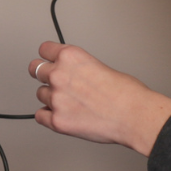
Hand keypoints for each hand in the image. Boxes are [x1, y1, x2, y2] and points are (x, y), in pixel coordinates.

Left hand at [29, 40, 170, 155]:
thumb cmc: (127, 93)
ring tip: (73, 104)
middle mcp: (59, 75)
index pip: (44, 50)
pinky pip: (40, 116)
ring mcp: (56, 98)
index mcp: (70, 57)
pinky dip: (49, 117)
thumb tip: (72, 75)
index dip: (47, 57)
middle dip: (44, 75)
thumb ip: (78, 68)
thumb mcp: (100, 66)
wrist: (135, 116)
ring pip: (41, 94)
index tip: (48, 61)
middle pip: (35, 70)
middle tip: (54, 82)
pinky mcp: (57, 120)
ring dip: (52, 98)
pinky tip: (63, 116)